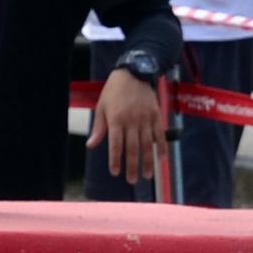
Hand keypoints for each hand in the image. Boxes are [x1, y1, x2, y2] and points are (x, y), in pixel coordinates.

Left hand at [87, 67, 165, 185]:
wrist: (134, 71)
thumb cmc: (114, 90)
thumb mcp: (102, 106)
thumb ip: (99, 128)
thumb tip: (90, 145)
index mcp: (116, 119)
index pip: (115, 145)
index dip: (115, 160)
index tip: (115, 172)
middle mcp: (131, 121)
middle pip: (132, 148)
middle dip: (132, 166)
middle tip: (131, 180)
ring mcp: (145, 118)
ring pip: (147, 144)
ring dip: (147, 162)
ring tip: (147, 176)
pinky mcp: (156, 115)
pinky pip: (160, 134)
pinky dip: (162, 148)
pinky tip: (161, 160)